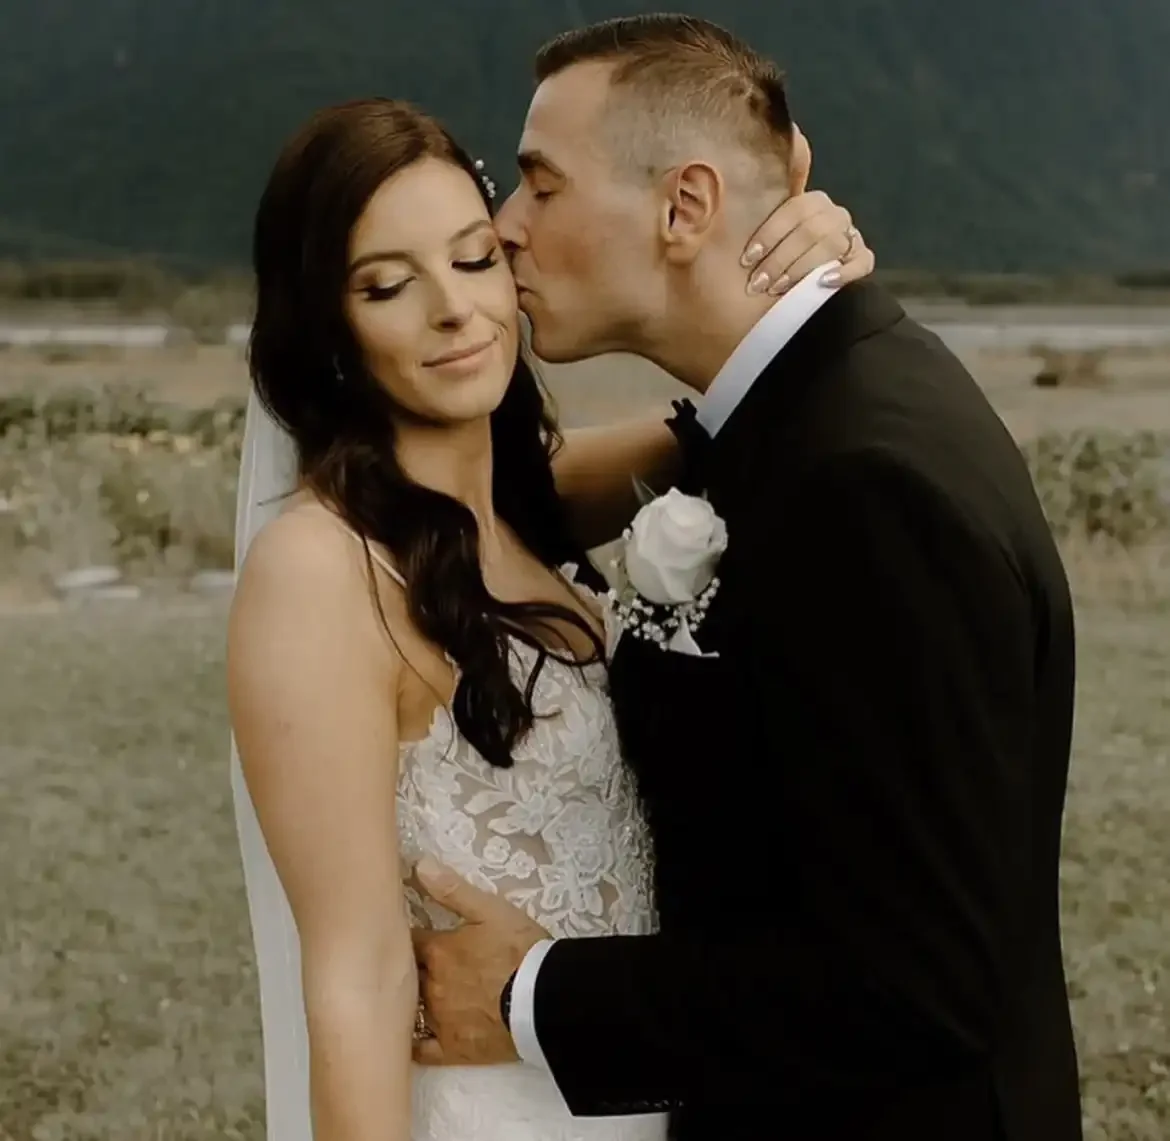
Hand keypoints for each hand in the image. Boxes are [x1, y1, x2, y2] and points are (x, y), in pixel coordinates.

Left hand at [411, 856, 548, 1065]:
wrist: (544, 998)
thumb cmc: (519, 949)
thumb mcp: (490, 910)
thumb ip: (452, 889)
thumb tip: (419, 865)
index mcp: (438, 951)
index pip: (409, 941)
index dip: (406, 936)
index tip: (399, 933)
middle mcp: (431, 985)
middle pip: (407, 975)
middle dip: (405, 968)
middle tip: (399, 963)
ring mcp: (440, 1020)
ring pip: (412, 1008)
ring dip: (409, 1000)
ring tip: (403, 995)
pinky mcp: (453, 1048)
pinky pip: (422, 1049)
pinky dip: (411, 1043)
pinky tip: (406, 1037)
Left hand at [741, 125, 874, 294]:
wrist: (805, 286)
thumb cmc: (776, 256)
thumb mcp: (761, 234)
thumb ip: (750, 210)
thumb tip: (717, 174)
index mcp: (811, 203)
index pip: (792, 210)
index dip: (769, 234)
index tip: (747, 259)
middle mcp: (833, 214)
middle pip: (810, 230)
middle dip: (780, 259)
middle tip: (758, 284)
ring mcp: (851, 236)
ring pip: (831, 245)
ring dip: (801, 269)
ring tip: (779, 289)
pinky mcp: (863, 260)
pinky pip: (861, 262)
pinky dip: (843, 272)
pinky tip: (824, 283)